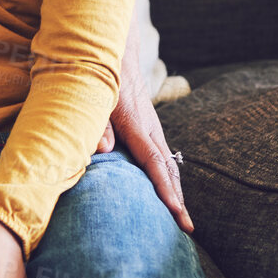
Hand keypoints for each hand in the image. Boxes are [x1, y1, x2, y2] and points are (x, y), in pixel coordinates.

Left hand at [109, 20, 194, 232]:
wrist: (111, 49)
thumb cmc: (97, 74)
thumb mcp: (91, 96)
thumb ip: (96, 123)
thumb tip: (103, 151)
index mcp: (136, 123)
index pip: (155, 163)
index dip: (165, 190)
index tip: (176, 213)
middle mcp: (149, 127)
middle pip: (168, 168)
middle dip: (178, 199)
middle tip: (186, 228)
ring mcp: (151, 126)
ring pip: (168, 163)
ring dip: (175, 190)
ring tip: (180, 217)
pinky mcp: (146, 126)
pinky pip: (161, 155)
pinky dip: (168, 175)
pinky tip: (168, 190)